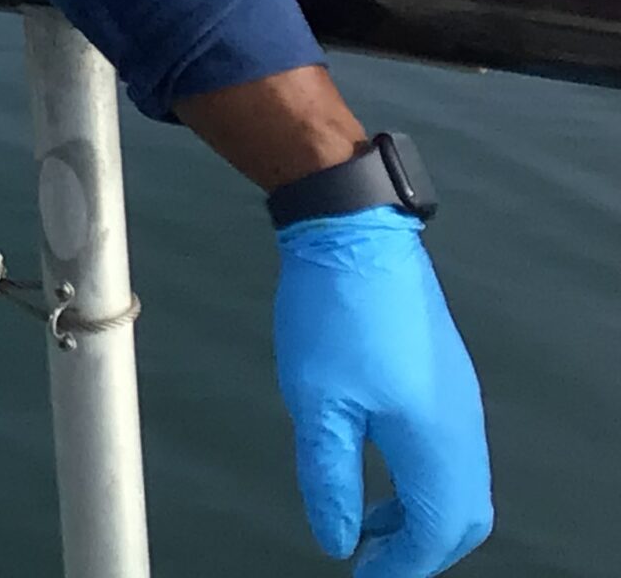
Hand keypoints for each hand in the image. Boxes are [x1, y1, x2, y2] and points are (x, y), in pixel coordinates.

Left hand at [275, 208, 490, 575]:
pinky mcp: (445, 376)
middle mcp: (462, 426)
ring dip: (419, 514)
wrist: (356, 234)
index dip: (400, 566)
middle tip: (374, 562)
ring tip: (367, 524)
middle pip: (460, 517)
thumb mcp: (318, 405)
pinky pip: (449, 451)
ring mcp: (458, 399)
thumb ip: (331, 479)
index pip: (434, 531)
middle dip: (420, 549)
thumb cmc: (335, 314)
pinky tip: (374, 466)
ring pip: (457, 484)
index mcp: (436, 441)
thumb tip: (337, 538)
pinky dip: (420, 479)